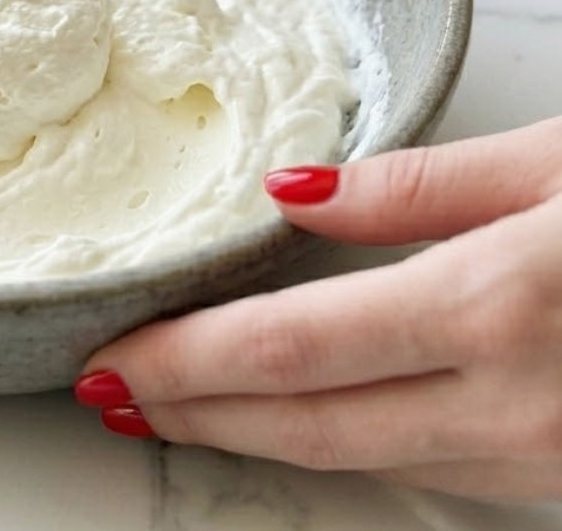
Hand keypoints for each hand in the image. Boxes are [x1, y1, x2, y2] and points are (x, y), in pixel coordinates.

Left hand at [75, 119, 561, 502]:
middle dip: (196, 411)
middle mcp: (518, 403)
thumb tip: (294, 195)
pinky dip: (346, 442)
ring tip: (177, 405)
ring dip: (259, 433)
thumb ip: (418, 185)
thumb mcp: (560, 160)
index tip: (112, 359)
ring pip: (364, 457)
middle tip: (109, 394)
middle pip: (308, 423)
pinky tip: (300, 418)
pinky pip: (434, 467)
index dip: (188, 362)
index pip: (292, 349)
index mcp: (499, 305)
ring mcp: (551, 456)